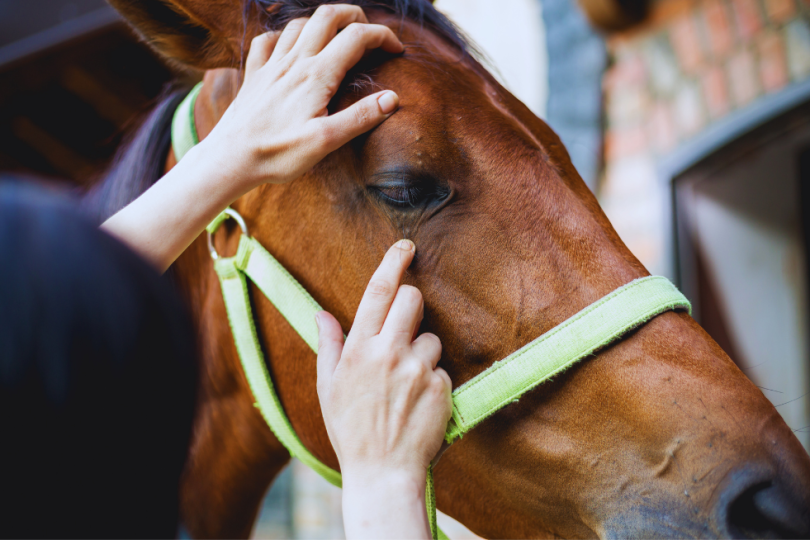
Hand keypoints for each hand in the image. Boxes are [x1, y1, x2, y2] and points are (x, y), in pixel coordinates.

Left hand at [102, 5, 402, 272]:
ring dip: (322, 22)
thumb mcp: (326, 141)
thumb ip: (360, 117)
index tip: (397, 50)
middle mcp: (293, 62)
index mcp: (316, 75)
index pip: (357, 37)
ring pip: (298, 23)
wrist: (229, 159)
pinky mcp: (253, 76)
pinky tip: (287, 48)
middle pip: (328, 16)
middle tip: (369, 32)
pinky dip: (282, 36)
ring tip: (336, 37)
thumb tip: (392, 98)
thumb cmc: (277, 154)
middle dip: (354, 15)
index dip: (383, 37)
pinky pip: (266, 41)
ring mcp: (270, 66)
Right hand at [316, 240, 452, 539]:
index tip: (405, 246)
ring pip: (431, 338)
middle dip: (411, 305)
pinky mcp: (441, 387)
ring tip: (406, 385)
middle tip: (404, 328)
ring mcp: (417, 369)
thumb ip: (329, 346)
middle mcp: (388, 353)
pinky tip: (417, 403)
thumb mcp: (328, 388)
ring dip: (422, 352)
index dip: (393, 262)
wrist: (383, 473)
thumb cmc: (351, 430)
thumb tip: (322, 314)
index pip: (378, 291)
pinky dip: (432, 379)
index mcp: (358, 349)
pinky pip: (441, 368)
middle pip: (412, 300)